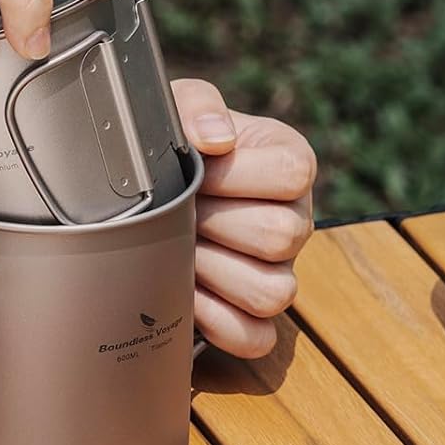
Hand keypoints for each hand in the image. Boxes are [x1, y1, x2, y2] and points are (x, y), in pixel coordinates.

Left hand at [173, 79, 316, 357]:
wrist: (148, 187)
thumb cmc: (173, 144)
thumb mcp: (180, 107)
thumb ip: (199, 106)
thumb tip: (216, 139)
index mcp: (290, 164)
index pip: (293, 174)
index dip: (235, 175)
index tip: (196, 169)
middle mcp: (295, 220)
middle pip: (280, 236)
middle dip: (214, 223)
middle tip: (180, 212)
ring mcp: (279, 271)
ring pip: (273, 293)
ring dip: (213, 273)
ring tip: (179, 251)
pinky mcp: (255, 314)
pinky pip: (255, 338)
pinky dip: (217, 322)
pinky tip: (184, 293)